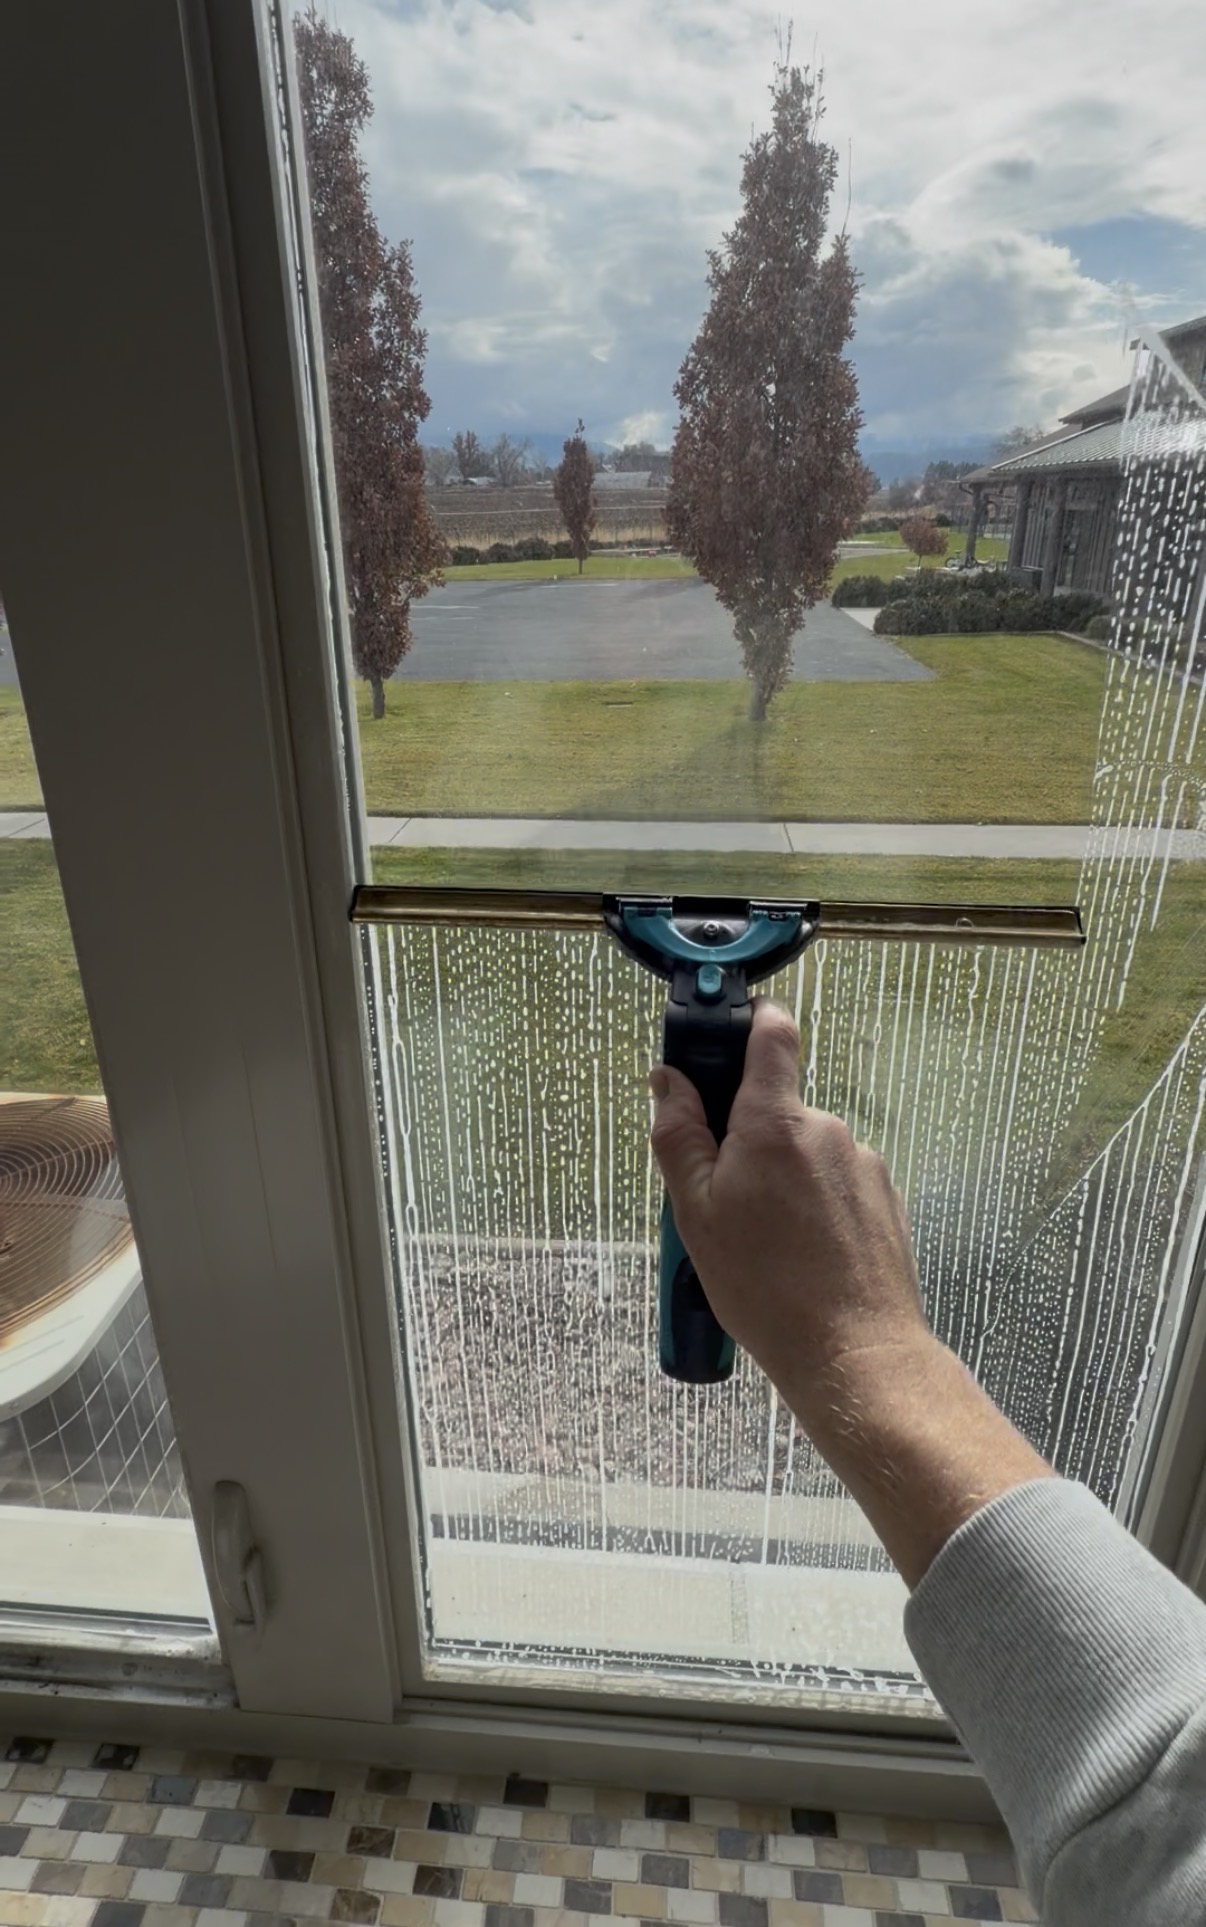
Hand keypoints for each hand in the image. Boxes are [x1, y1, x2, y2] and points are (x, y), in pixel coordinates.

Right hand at [649, 998, 933, 1437]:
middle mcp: (826, 1129)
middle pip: (776, 1109)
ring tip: (766, 1247)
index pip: (772, 1032)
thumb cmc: (766, 1287)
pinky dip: (814, 1209)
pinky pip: (835, 1186)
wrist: (853, 1351)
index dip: (749, 1020)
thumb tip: (668, 1081)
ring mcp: (862, 1164)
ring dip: (781, 1181)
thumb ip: (679, 1136)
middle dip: (747, 1142)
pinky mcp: (884, 1199)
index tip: (726, 1034)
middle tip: (725, 1203)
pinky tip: (802, 1258)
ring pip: (805, 1153)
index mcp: (774, 1122)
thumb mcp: (695, 1212)